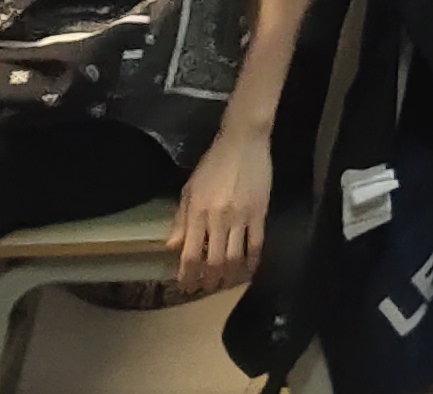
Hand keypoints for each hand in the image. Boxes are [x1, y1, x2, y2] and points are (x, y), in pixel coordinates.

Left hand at [171, 128, 272, 291]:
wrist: (243, 142)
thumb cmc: (213, 164)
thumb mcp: (190, 189)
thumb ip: (181, 219)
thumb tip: (172, 246)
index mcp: (197, 212)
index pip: (190, 253)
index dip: (187, 275)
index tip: (185, 286)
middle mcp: (218, 218)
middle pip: (213, 261)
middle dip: (208, 281)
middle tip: (205, 290)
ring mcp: (241, 217)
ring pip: (235, 258)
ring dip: (229, 276)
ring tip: (224, 284)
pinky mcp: (260, 213)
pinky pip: (257, 244)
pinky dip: (252, 262)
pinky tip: (248, 271)